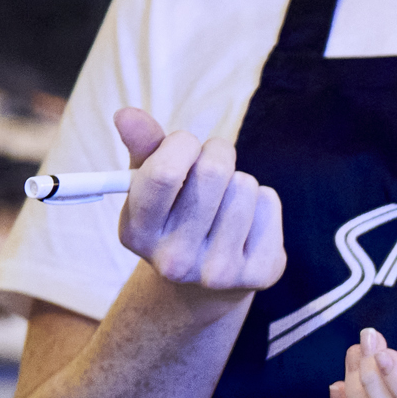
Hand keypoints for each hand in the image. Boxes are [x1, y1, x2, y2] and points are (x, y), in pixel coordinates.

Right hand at [111, 107, 285, 293]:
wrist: (206, 283)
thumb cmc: (176, 215)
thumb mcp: (151, 183)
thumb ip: (142, 147)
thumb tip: (126, 114)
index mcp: (137, 234)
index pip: (164, 173)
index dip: (181, 144)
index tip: (185, 144)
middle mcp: (175, 260)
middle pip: (212, 172)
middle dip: (216, 153)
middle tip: (212, 165)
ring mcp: (219, 271)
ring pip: (244, 185)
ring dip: (239, 181)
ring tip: (225, 201)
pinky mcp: (260, 272)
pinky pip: (269, 203)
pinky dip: (262, 201)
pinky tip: (247, 222)